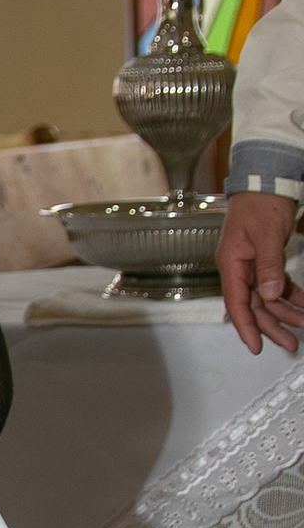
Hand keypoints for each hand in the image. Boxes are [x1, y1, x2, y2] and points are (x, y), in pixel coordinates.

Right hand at [216, 191, 303, 352]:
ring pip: (267, 298)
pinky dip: (291, 295)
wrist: (266, 181)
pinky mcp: (265, 260)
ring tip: (302, 326)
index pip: (237, 303)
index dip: (246, 327)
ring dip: (285, 313)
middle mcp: (239, 268)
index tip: (256, 346)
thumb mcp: (267, 235)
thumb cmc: (260, 202)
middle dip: (272, 326)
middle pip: (254, 306)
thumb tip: (271, 294)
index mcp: (231, 264)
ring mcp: (252, 265)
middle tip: (290, 343)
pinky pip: (277, 284)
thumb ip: (269, 266)